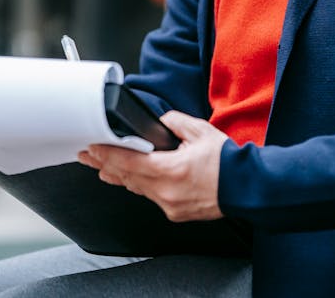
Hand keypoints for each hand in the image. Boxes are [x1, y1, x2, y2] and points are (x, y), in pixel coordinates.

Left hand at [78, 111, 227, 222]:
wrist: (246, 187)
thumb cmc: (226, 161)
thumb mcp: (200, 130)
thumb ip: (175, 122)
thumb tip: (161, 122)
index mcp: (171, 169)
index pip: (129, 161)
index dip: (107, 155)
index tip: (92, 148)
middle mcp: (166, 191)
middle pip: (127, 178)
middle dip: (105, 165)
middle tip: (88, 156)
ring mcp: (169, 205)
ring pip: (137, 189)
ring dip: (119, 176)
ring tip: (102, 167)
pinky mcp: (175, 212)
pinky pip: (151, 197)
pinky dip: (140, 185)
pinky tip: (131, 179)